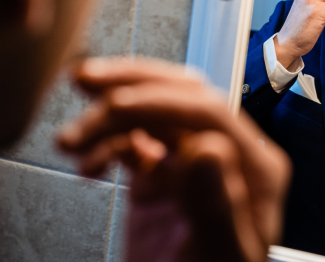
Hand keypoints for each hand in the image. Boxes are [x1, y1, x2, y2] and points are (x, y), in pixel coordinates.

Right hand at [57, 57, 290, 261]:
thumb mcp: (219, 254)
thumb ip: (218, 205)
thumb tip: (208, 148)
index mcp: (255, 168)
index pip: (209, 112)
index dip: (161, 101)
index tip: (116, 104)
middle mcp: (227, 155)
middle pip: (180, 99)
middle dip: (130, 87)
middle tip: (85, 80)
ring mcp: (193, 163)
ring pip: (151, 117)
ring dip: (106, 120)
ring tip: (69, 140)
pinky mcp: (163, 175)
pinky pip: (133, 142)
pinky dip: (105, 145)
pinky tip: (88, 164)